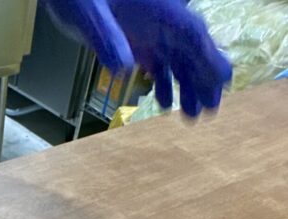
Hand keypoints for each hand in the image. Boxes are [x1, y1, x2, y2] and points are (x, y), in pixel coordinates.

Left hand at [42, 0, 231, 116]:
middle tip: (210, 110)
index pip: (191, 32)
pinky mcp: (133, 40)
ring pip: (175, 59)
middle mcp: (157, 19)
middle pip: (189, 49)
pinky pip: (156, 62)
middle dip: (202, 78)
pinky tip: (165, 104)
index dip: (209, 56)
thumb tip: (124, 67)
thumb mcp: (87, 12)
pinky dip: (162, 82)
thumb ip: (105, 36)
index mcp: (156, 7)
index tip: (223, 79)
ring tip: (192, 115)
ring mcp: (146, 31)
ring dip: (186, 85)